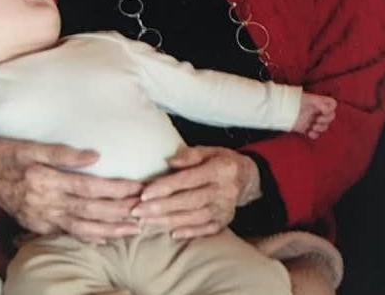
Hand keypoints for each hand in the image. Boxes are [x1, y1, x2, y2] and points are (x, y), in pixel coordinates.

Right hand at [0, 137, 143, 242]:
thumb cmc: (3, 154)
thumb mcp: (30, 145)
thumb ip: (62, 152)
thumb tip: (95, 156)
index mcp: (45, 179)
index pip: (89, 187)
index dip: (115, 190)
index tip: (137, 188)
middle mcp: (44, 203)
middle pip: (90, 211)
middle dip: (119, 213)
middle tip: (145, 213)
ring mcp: (40, 218)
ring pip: (81, 228)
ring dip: (109, 231)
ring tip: (133, 230)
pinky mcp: (35, 226)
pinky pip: (66, 234)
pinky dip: (87, 237)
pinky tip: (104, 237)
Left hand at [130, 146, 260, 238]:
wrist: (247, 177)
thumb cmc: (221, 160)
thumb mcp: (209, 150)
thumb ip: (190, 155)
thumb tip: (169, 161)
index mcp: (220, 169)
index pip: (188, 179)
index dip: (165, 187)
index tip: (144, 193)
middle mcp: (225, 191)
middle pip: (189, 201)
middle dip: (161, 207)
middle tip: (137, 211)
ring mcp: (226, 208)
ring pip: (194, 217)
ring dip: (168, 221)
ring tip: (146, 222)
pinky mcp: (226, 221)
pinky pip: (206, 230)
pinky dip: (189, 232)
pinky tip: (171, 234)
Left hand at [293, 92, 336, 138]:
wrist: (282, 109)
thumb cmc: (294, 100)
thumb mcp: (308, 98)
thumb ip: (319, 102)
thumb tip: (327, 110)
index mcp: (318, 102)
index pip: (332, 104)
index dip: (331, 108)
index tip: (323, 111)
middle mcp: (317, 111)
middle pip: (331, 117)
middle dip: (327, 120)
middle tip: (317, 120)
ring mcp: (313, 120)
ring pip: (325, 126)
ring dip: (321, 128)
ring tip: (313, 127)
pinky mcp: (307, 128)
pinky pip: (316, 134)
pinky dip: (315, 135)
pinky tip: (309, 133)